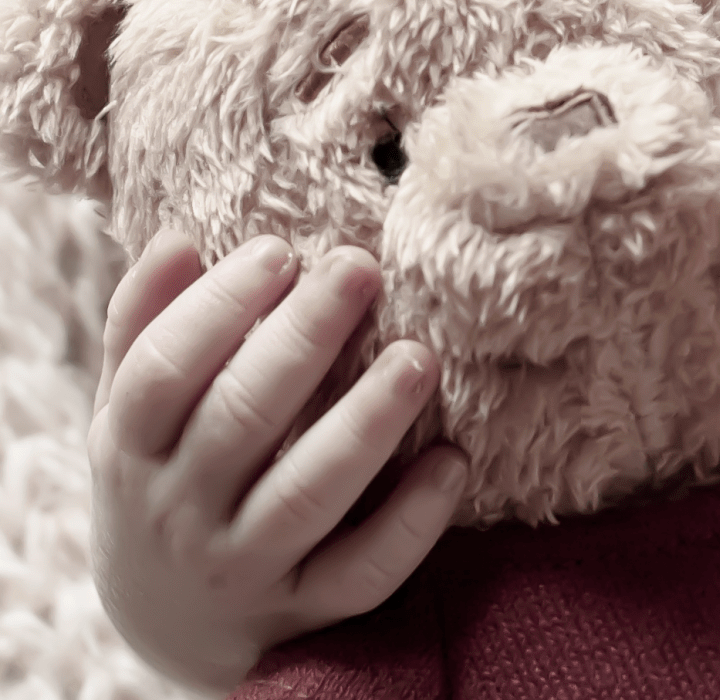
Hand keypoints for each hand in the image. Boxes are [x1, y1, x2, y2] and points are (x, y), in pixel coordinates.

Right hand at [88, 228, 468, 693]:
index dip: (216, 309)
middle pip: (239, 421)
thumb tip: (178, 237)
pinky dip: (410, 523)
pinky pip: (361, 574)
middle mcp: (180, 514)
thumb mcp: (130, 408)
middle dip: (303, 339)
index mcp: (132, 450)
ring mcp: (244, 568)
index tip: (280, 249)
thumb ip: (146, 324)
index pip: (162, 375)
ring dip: (365, 424)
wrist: (169, 619)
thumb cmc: (167, 471)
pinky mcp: (304, 612)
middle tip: (359, 267)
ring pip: (306, 497)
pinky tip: (452, 461)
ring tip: (418, 356)